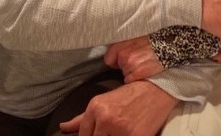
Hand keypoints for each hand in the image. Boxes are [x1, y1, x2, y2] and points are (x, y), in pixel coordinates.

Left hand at [59, 80, 177, 135]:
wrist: (156, 90)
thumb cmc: (130, 95)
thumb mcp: (103, 102)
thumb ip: (82, 118)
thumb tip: (63, 127)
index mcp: (95, 108)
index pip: (83, 135)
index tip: (99, 134)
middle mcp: (105, 118)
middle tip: (110, 132)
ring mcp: (120, 129)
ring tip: (119, 131)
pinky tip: (127, 133)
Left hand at [104, 36, 163, 82]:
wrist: (169, 46)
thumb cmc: (153, 42)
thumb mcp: (135, 38)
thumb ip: (123, 45)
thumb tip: (114, 56)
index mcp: (121, 44)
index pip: (108, 59)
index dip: (114, 61)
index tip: (118, 62)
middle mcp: (124, 54)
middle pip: (118, 67)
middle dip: (125, 65)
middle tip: (137, 60)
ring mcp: (130, 64)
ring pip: (125, 73)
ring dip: (131, 71)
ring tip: (143, 64)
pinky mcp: (137, 73)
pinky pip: (129, 80)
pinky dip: (135, 78)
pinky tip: (144, 70)